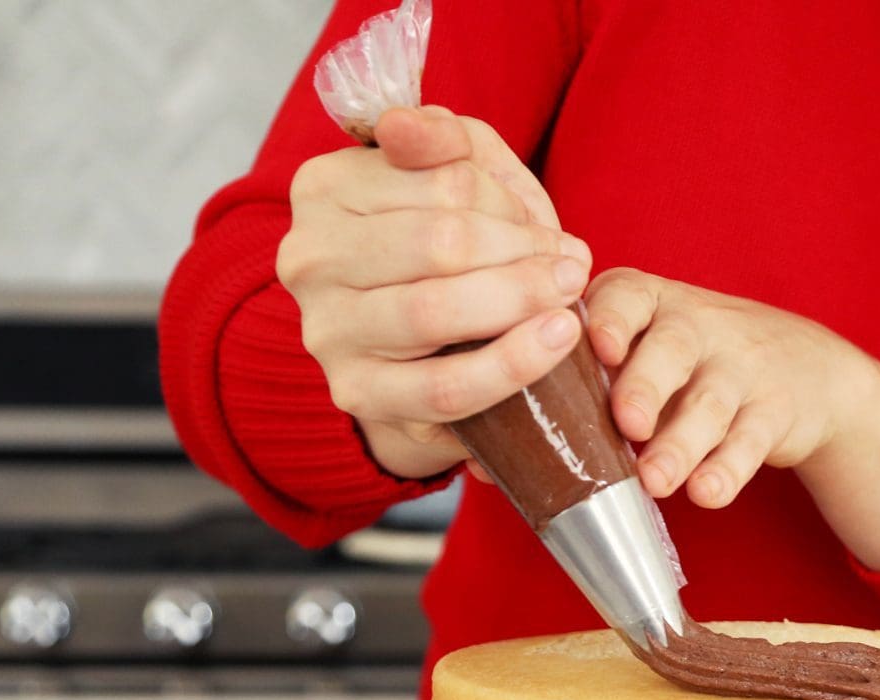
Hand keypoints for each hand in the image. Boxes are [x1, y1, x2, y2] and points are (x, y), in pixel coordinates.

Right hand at [276, 106, 592, 478]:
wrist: (423, 347)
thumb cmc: (443, 247)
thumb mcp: (452, 174)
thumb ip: (446, 139)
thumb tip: (407, 126)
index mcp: (323, 187)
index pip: (442, 181)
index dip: (509, 203)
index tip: (540, 226)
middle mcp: (309, 257)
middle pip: (442, 244)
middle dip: (522, 253)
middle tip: (570, 264)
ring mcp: (327, 331)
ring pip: (435, 312)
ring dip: (521, 300)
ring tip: (568, 294)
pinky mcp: (358, 394)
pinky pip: (446, 387)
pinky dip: (512, 364)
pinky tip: (555, 339)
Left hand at [586, 268, 879, 567]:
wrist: (805, 369)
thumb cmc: (691, 365)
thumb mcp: (647, 349)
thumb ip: (588, 383)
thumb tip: (495, 453)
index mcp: (651, 303)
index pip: (627, 296)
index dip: (611, 319)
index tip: (597, 347)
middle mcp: (698, 325)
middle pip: (672, 348)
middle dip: (645, 385)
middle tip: (627, 424)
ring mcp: (742, 366)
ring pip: (711, 403)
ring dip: (681, 443)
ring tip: (655, 481)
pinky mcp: (776, 410)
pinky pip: (752, 440)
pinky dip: (729, 469)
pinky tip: (707, 492)